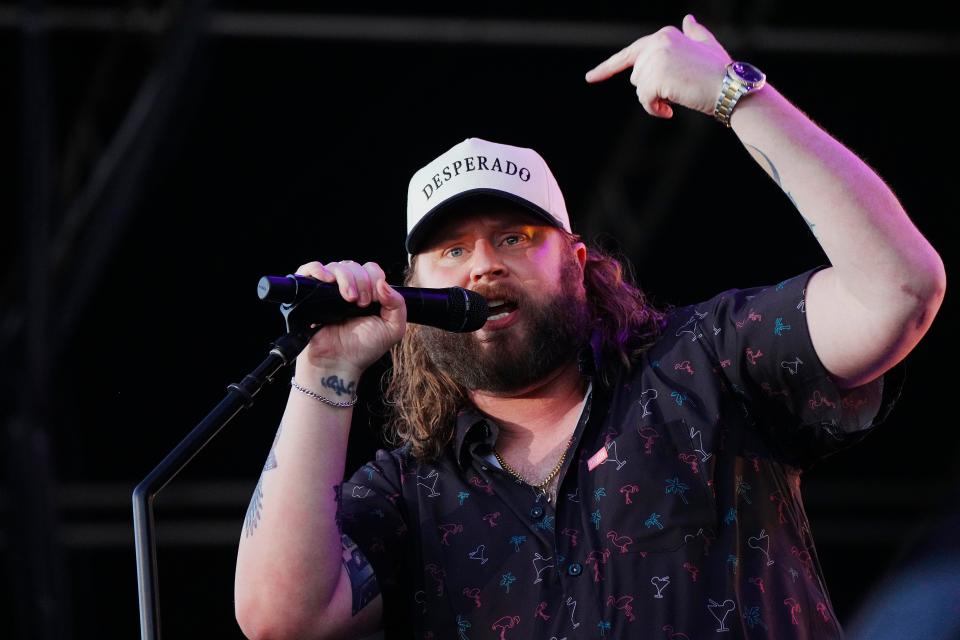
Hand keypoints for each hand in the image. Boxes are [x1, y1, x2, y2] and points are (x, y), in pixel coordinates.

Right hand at [293, 260, 405, 376]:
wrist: (338, 364)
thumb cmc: (364, 349)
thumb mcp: (393, 328)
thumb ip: (398, 304)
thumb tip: (383, 283)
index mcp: (367, 293)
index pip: (371, 269)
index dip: (374, 280)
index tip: (373, 302)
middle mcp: (347, 288)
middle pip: (354, 266)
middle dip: (362, 282)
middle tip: (360, 304)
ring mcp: (328, 290)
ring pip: (336, 266)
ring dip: (345, 279)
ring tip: (347, 301)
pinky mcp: (309, 293)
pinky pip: (309, 269)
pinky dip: (317, 269)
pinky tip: (326, 280)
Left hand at [585, 14, 731, 118]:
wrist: (732, 87)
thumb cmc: (722, 72)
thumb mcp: (708, 47)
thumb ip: (695, 34)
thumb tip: (688, 20)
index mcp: (664, 35)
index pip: (629, 53)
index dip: (607, 68)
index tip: (590, 78)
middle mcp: (657, 43)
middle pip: (636, 76)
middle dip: (651, 88)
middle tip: (676, 91)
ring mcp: (656, 59)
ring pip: (639, 90)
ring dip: (654, 100)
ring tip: (677, 99)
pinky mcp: (656, 76)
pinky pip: (644, 101)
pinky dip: (655, 110)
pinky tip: (670, 111)